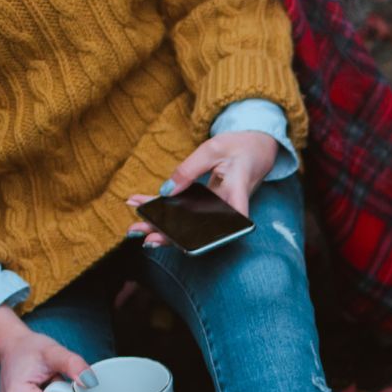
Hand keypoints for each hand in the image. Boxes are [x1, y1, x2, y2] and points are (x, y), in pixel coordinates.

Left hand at [126, 130, 279, 246]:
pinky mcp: (210, 206)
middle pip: (199, 228)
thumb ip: (188, 170)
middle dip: (169, 234)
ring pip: (190, 224)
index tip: (187, 245)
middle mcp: (229, 208)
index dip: (208, 236)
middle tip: (142, 236)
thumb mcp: (213, 149)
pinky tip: (143, 207)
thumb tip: (165, 192)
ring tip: (135, 228)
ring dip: (162, 226)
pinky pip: (188, 212)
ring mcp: (218, 209)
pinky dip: (165, 209)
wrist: (256, 147)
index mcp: (237, 193)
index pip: (228, 221)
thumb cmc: (240, 147)